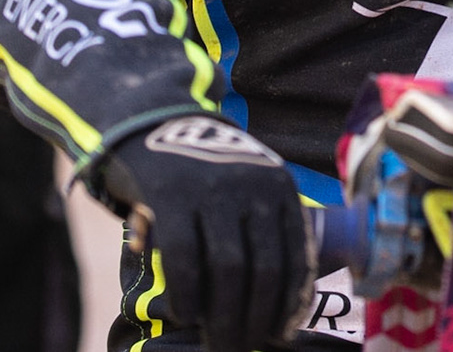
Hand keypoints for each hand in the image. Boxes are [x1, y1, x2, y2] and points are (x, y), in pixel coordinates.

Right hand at [100, 116, 310, 351]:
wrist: (155, 124)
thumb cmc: (209, 175)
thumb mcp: (251, 188)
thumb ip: (265, 231)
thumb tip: (281, 306)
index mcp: (280, 189)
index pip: (297, 256)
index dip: (290, 304)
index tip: (281, 336)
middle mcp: (254, 187)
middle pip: (265, 269)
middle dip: (256, 320)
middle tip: (243, 347)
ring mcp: (213, 189)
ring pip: (228, 268)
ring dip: (225, 316)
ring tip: (220, 344)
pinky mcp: (172, 195)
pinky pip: (184, 257)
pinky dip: (188, 294)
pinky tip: (188, 316)